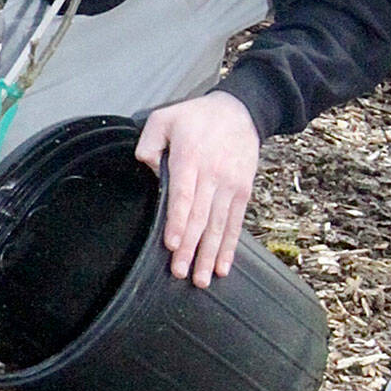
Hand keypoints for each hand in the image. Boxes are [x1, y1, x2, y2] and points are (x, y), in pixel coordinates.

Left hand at [135, 91, 259, 288]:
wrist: (240, 111)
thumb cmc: (196, 117)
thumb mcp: (164, 118)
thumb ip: (149, 142)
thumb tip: (148, 167)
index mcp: (190, 157)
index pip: (184, 195)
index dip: (178, 222)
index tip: (171, 244)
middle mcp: (212, 174)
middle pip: (200, 217)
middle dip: (190, 248)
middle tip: (179, 272)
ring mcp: (230, 185)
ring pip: (219, 225)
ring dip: (209, 254)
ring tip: (200, 279)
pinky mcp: (242, 191)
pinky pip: (235, 223)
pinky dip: (229, 247)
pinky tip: (222, 267)